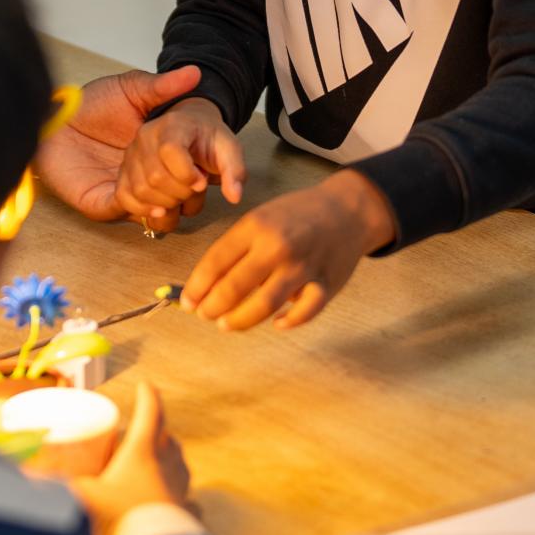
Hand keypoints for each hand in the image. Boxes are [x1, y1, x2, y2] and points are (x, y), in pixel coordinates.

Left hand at [35, 65, 203, 222]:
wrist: (52, 117)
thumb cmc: (90, 102)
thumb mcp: (132, 89)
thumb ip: (162, 86)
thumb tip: (195, 73)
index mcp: (155, 153)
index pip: (186, 172)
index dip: (201, 172)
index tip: (213, 169)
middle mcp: (143, 176)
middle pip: (175, 197)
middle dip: (188, 194)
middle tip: (197, 185)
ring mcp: (123, 190)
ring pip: (154, 212)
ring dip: (167, 206)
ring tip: (177, 196)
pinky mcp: (100, 202)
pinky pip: (124, 211)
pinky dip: (138, 209)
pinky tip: (151, 203)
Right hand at [72, 382, 189, 534]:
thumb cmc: (120, 520)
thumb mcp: (85, 499)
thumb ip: (58, 486)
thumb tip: (30, 475)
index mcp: (143, 451)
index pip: (150, 412)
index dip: (148, 396)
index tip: (144, 385)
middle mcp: (166, 464)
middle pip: (167, 436)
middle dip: (157, 428)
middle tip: (144, 428)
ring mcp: (178, 488)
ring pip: (179, 462)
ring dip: (168, 455)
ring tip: (155, 458)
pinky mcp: (183, 511)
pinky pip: (184, 492)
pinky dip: (176, 487)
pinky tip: (168, 496)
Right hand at [113, 97, 245, 233]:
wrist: (191, 133)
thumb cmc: (208, 141)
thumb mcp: (229, 149)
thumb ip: (234, 170)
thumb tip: (234, 196)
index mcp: (172, 126)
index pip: (170, 151)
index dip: (187, 175)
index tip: (202, 181)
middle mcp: (145, 138)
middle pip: (156, 178)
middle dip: (182, 193)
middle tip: (195, 189)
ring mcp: (131, 156)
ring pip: (142, 192)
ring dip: (167, 204)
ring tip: (181, 196)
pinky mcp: (124, 173)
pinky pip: (125, 198)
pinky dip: (144, 210)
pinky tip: (163, 210)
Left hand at [181, 170, 396, 330]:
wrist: (347, 209)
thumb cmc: (297, 214)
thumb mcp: (261, 218)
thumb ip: (238, 248)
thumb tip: (208, 284)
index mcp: (256, 226)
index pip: (216, 261)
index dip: (197, 286)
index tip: (187, 301)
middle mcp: (277, 246)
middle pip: (235, 287)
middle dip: (213, 307)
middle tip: (204, 315)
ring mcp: (303, 266)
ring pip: (264, 305)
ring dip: (240, 320)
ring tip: (226, 324)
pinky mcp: (326, 284)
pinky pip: (303, 312)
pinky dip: (288, 322)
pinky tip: (275, 323)